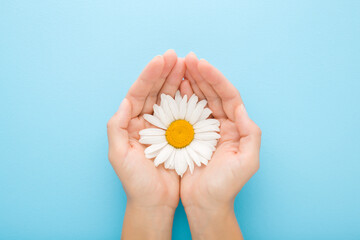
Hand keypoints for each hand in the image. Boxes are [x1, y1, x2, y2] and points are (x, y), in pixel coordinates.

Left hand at [107, 50, 184, 238]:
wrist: (155, 201)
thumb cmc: (135, 181)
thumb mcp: (119, 155)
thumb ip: (117, 127)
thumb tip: (125, 101)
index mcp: (130, 122)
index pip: (139, 93)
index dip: (149, 76)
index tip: (161, 60)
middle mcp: (145, 121)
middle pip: (154, 91)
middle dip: (164, 73)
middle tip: (176, 57)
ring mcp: (162, 127)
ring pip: (169, 98)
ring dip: (176, 81)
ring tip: (186, 65)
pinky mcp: (177, 135)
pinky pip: (182, 112)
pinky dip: (187, 98)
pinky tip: (193, 87)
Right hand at [180, 52, 261, 238]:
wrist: (206, 204)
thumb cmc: (226, 186)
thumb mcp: (247, 162)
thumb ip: (250, 134)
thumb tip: (243, 109)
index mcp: (237, 127)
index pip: (228, 96)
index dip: (215, 78)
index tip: (201, 64)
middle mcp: (223, 124)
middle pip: (213, 93)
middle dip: (201, 75)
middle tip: (187, 59)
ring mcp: (206, 129)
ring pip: (199, 99)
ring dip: (191, 82)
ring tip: (180, 67)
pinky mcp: (191, 135)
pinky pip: (186, 112)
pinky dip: (181, 99)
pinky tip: (174, 88)